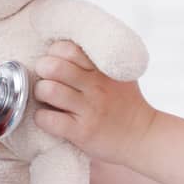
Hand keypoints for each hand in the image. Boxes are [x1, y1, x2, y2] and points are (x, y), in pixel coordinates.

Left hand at [32, 40, 158, 167]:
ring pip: (48, 90)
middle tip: (47, 79)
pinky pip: (47, 119)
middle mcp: (96, 86)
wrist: (143, 136)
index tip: (56, 62)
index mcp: (103, 69)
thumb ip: (95, 59)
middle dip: (43, 70)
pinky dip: (41, 118)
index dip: (55, 53)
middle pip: (53, 66)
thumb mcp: (118, 74)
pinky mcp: (81, 131)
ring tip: (47, 98)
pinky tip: (49, 118)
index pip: (67, 48)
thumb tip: (63, 47)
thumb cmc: (125, 104)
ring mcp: (89, 109)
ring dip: (40, 93)